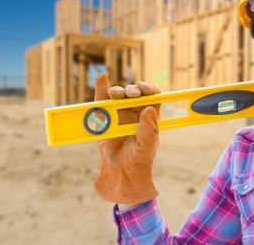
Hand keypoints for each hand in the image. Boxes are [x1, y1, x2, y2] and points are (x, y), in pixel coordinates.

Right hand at [93, 73, 160, 203]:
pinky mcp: (104, 118)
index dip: (150, 90)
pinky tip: (102, 78)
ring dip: (117, 91)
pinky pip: (102, 101)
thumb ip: (148, 130)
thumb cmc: (138, 160)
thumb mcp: (146, 146)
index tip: (146, 89)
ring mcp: (119, 114)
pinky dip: (101, 89)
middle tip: (131, 94)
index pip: (152, 98)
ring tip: (116, 93)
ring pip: (119, 96)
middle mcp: (135, 113)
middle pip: (135, 94)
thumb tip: (149, 108)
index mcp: (149, 118)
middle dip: (133, 90)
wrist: (120, 174)